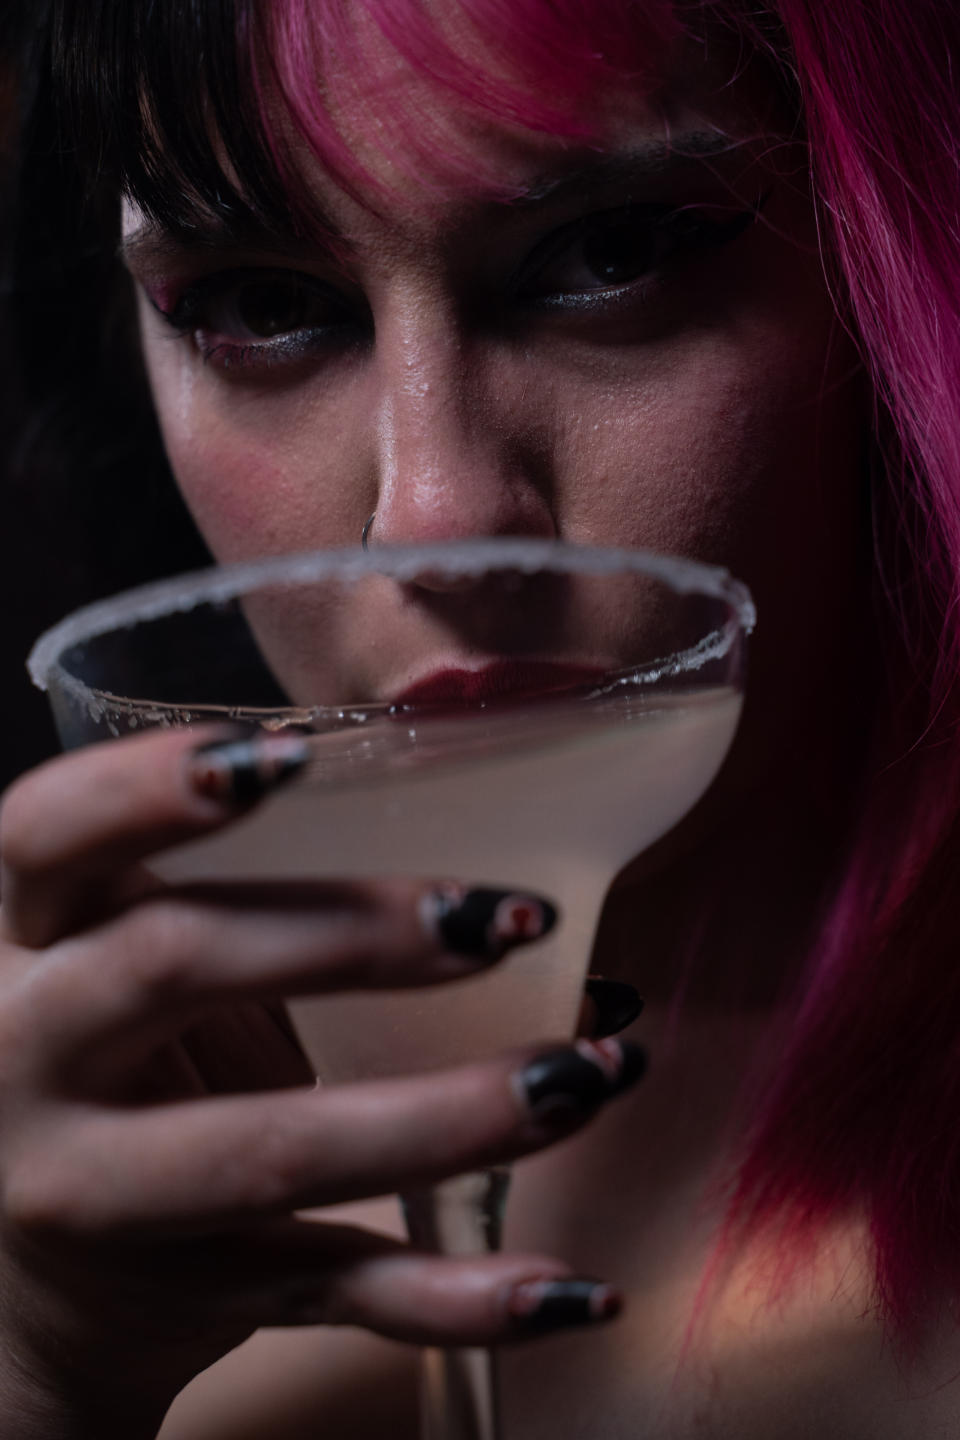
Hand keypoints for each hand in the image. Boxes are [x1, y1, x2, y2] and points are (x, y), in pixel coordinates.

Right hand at [0, 729, 643, 1437]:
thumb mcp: (115, 957)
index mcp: (26, 935)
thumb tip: (486, 878)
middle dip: (354, 935)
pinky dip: (458, 1298)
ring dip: (451, 1114)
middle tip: (508, 918)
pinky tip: (566, 1286)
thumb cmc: (110, 1058)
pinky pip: (330, 1290)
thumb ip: (232, 896)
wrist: (24, 1289)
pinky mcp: (178, 1292)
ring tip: (586, 1073)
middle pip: (173, 965)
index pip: (47, 834)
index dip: (149, 791)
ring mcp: (96, 1192)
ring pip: (272, 1149)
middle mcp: (29, 1055)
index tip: (289, 759)